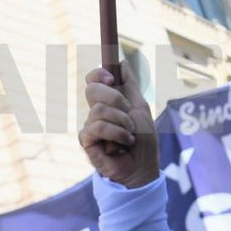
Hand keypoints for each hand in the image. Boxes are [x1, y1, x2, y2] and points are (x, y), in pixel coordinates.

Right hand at [80, 61, 158, 187]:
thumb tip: (121, 62)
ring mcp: (90, 125)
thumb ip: (130, 86)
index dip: (99, 74)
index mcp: (109, 101)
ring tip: (130, 134)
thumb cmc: (144, 141)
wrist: (143, 168)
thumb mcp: (140, 108)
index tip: (111, 79)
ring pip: (98, 109)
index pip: (94, 79)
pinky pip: (96, 127)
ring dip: (121, 121)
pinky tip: (124, 142)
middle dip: (114, 98)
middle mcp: (97, 111)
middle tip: (127, 111)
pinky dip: (116, 133)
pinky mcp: (86, 140)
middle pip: (91, 89)